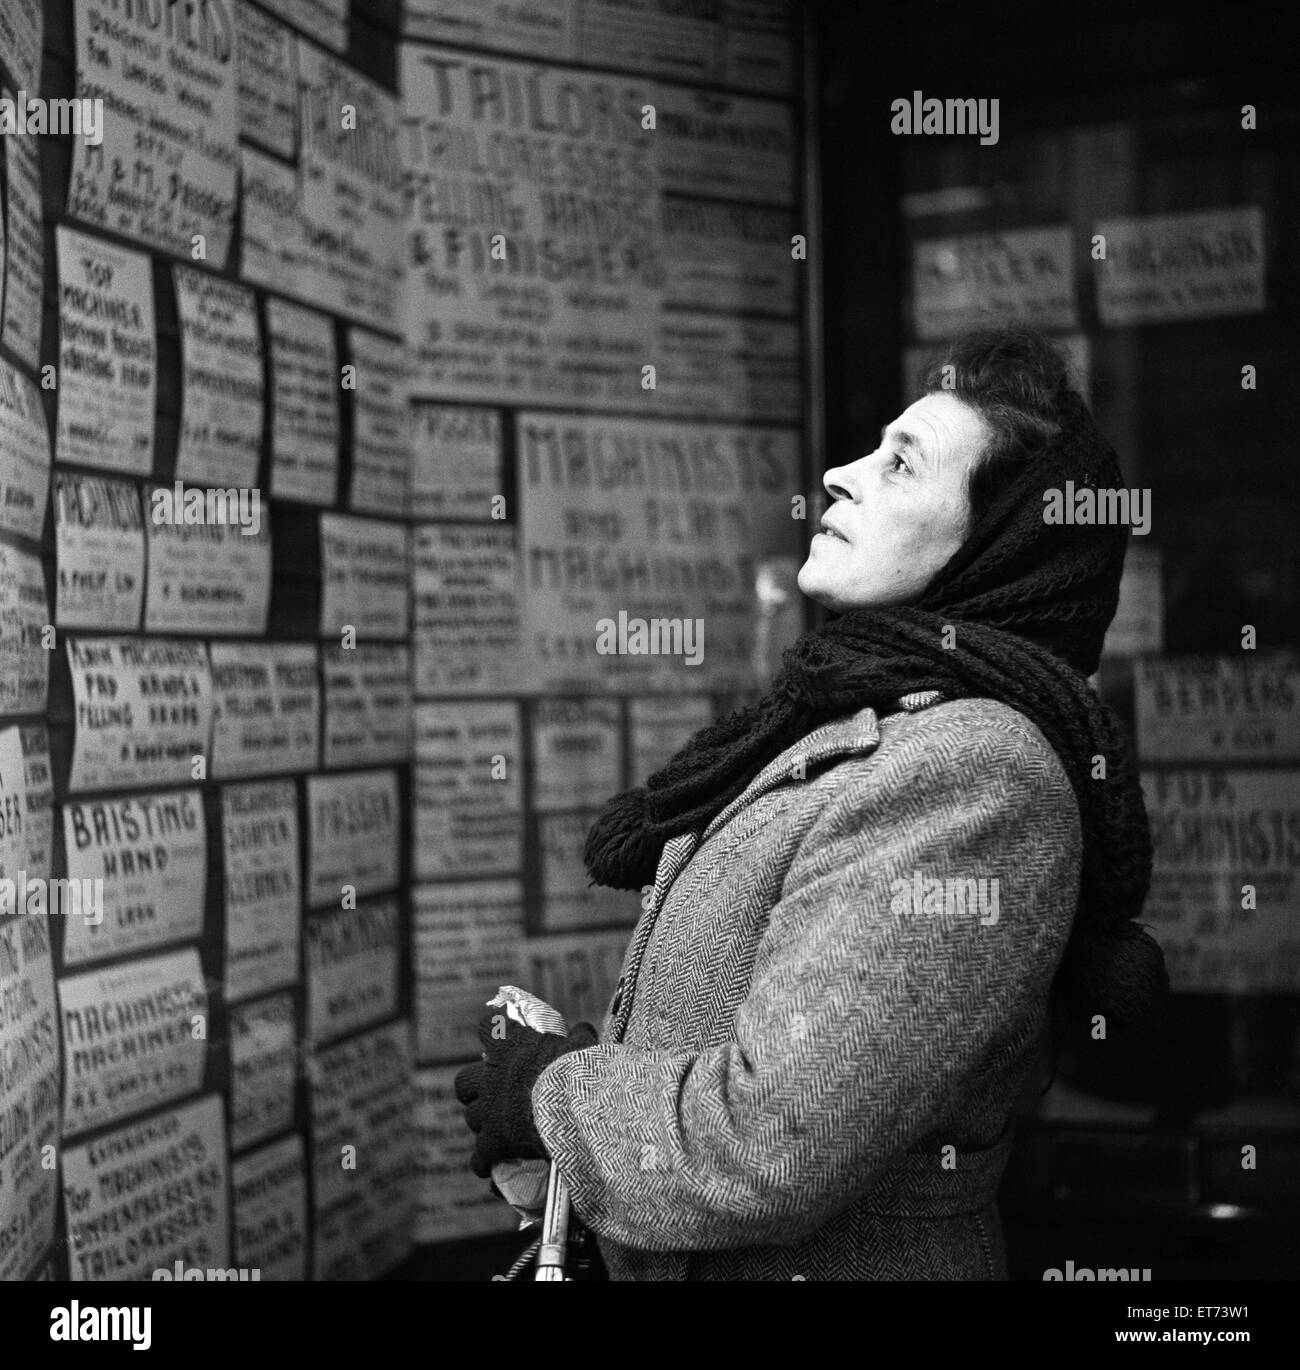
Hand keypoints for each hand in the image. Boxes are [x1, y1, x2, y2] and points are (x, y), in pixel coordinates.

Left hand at [453, 1014, 597, 1178]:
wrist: (571, 1105)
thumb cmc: (576, 1069)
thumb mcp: (581, 1044)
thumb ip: (578, 1037)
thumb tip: (585, 1032)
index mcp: (509, 1045)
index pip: (487, 1026)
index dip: (493, 1031)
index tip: (501, 1037)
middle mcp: (490, 1076)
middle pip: (464, 1081)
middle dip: (474, 1089)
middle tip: (491, 1094)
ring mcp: (488, 1110)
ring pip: (471, 1118)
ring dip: (483, 1123)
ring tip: (498, 1130)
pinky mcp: (492, 1142)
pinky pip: (479, 1156)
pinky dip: (483, 1161)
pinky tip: (489, 1166)